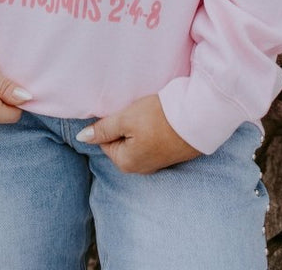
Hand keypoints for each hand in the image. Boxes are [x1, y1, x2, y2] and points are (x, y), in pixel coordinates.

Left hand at [76, 94, 200, 173]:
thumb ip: (103, 128)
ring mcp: (156, 163)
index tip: (124, 112)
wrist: (198, 118)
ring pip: (137, 141)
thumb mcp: (126, 119)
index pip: (105, 140)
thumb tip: (82, 137)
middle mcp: (140, 169)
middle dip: (126, 126)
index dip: (112, 122)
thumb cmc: (159, 118)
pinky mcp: (170, 155)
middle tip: (137, 112)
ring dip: (140, 128)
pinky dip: (153, 131)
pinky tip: (160, 121)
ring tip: (150, 115)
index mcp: (125, 163)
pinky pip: (152, 142)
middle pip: (121, 142)